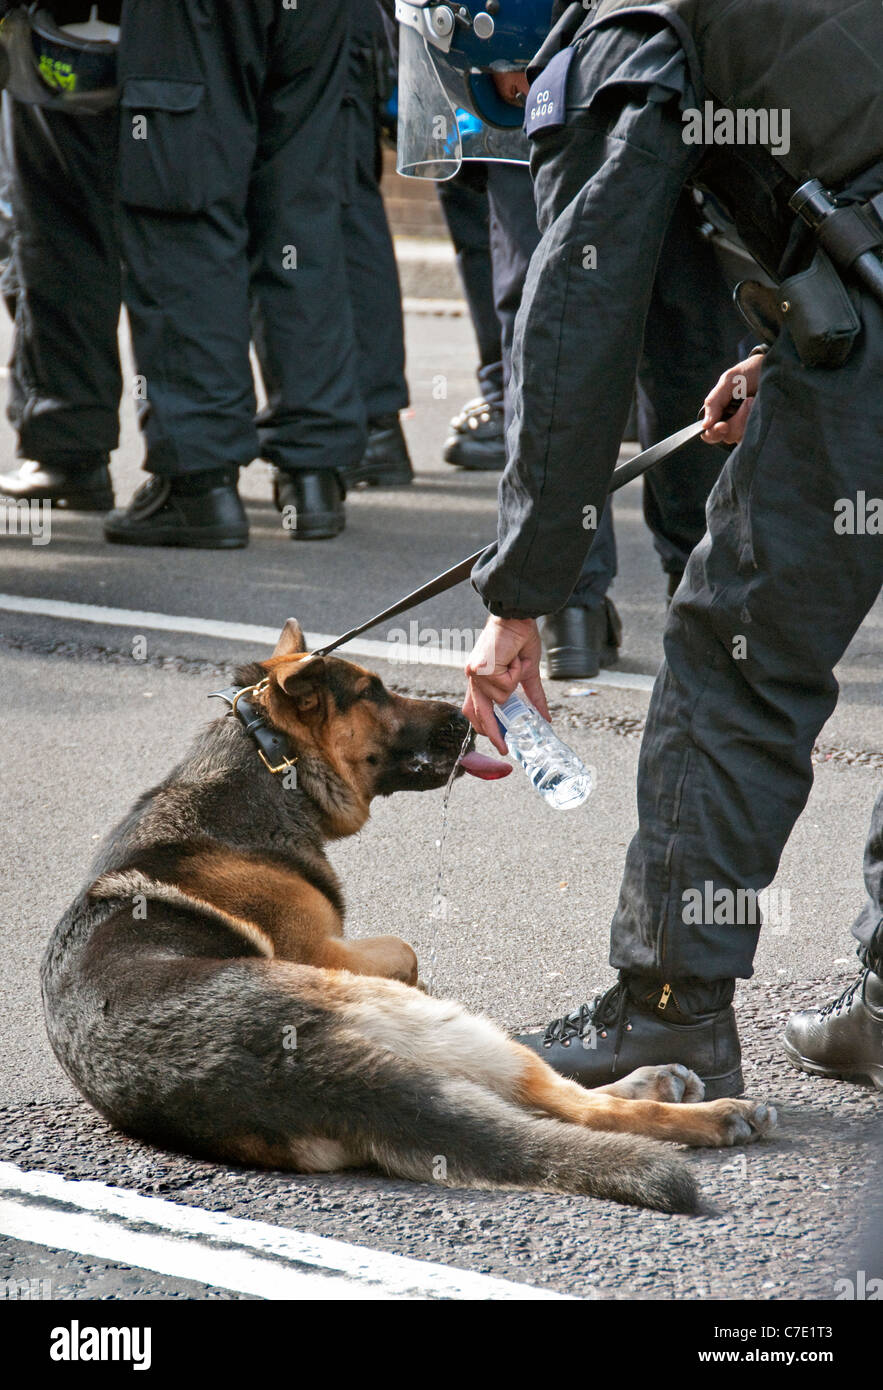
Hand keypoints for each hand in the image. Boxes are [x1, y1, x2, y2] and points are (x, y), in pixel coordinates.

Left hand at [463, 616, 549, 753]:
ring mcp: (475, 674)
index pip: (475, 709)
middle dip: (492, 733)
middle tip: (503, 748)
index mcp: (481, 679)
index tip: (499, 743)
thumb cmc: (519, 639)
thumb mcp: (527, 673)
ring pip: (500, 698)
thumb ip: (533, 697)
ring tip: (515, 662)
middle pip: (478, 714)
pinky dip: (515, 673)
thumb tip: (545, 719)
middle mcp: (474, 678)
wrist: (517, 617)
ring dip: (515, 682)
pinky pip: (505, 685)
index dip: (484, 727)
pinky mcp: (481, 669)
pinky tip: (512, 658)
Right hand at [701, 352, 763, 445]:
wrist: (777, 365)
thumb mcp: (729, 381)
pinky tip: (765, 409)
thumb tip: (704, 426)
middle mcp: (734, 424)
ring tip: (757, 400)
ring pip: (743, 438)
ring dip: (750, 419)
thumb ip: (714, 402)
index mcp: (720, 414)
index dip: (714, 433)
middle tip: (749, 401)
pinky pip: (759, 436)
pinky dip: (761, 424)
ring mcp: (749, 428)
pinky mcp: (764, 429)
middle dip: (737, 421)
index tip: (723, 426)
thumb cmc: (750, 372)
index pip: (711, 434)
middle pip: (727, 437)